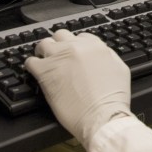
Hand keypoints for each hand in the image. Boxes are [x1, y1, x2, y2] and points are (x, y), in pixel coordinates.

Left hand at [24, 30, 131, 145]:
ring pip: (44, 44)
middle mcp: (75, 47)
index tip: (72, 54)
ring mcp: (58, 57)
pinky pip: (30, 61)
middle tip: (56, 56)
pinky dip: (31, 66)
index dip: (75, 45)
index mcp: (94, 46)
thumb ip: (108, 56)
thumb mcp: (120, 70)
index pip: (80, 36)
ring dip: (43, 52)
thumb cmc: (112, 99)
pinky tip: (35, 73)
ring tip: (43, 62)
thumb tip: (100, 53)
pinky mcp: (44, 71)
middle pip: (60, 35)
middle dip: (58, 45)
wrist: (102, 116)